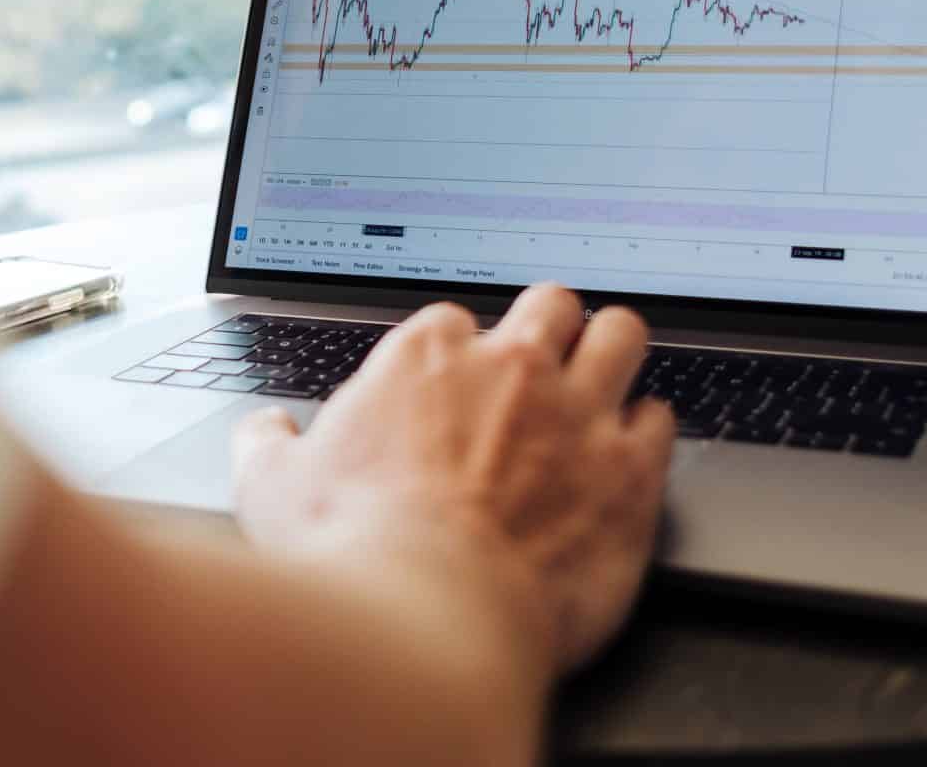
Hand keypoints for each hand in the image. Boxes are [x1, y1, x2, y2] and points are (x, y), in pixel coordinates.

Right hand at [232, 284, 675, 675]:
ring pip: (621, 335)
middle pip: (550, 304)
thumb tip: (264, 433)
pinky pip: (662, 419)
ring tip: (604, 377)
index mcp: (425, 359)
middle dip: (548, 327)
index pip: (453, 321)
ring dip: (612, 353)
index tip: (451, 386)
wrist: (425, 621)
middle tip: (538, 366)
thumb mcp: (270, 490)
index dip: (455, 355)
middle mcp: (510, 367)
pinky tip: (632, 453)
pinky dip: (648, 431)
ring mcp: (578, 413)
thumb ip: (268, 446)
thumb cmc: (349, 556)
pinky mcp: (630, 471)